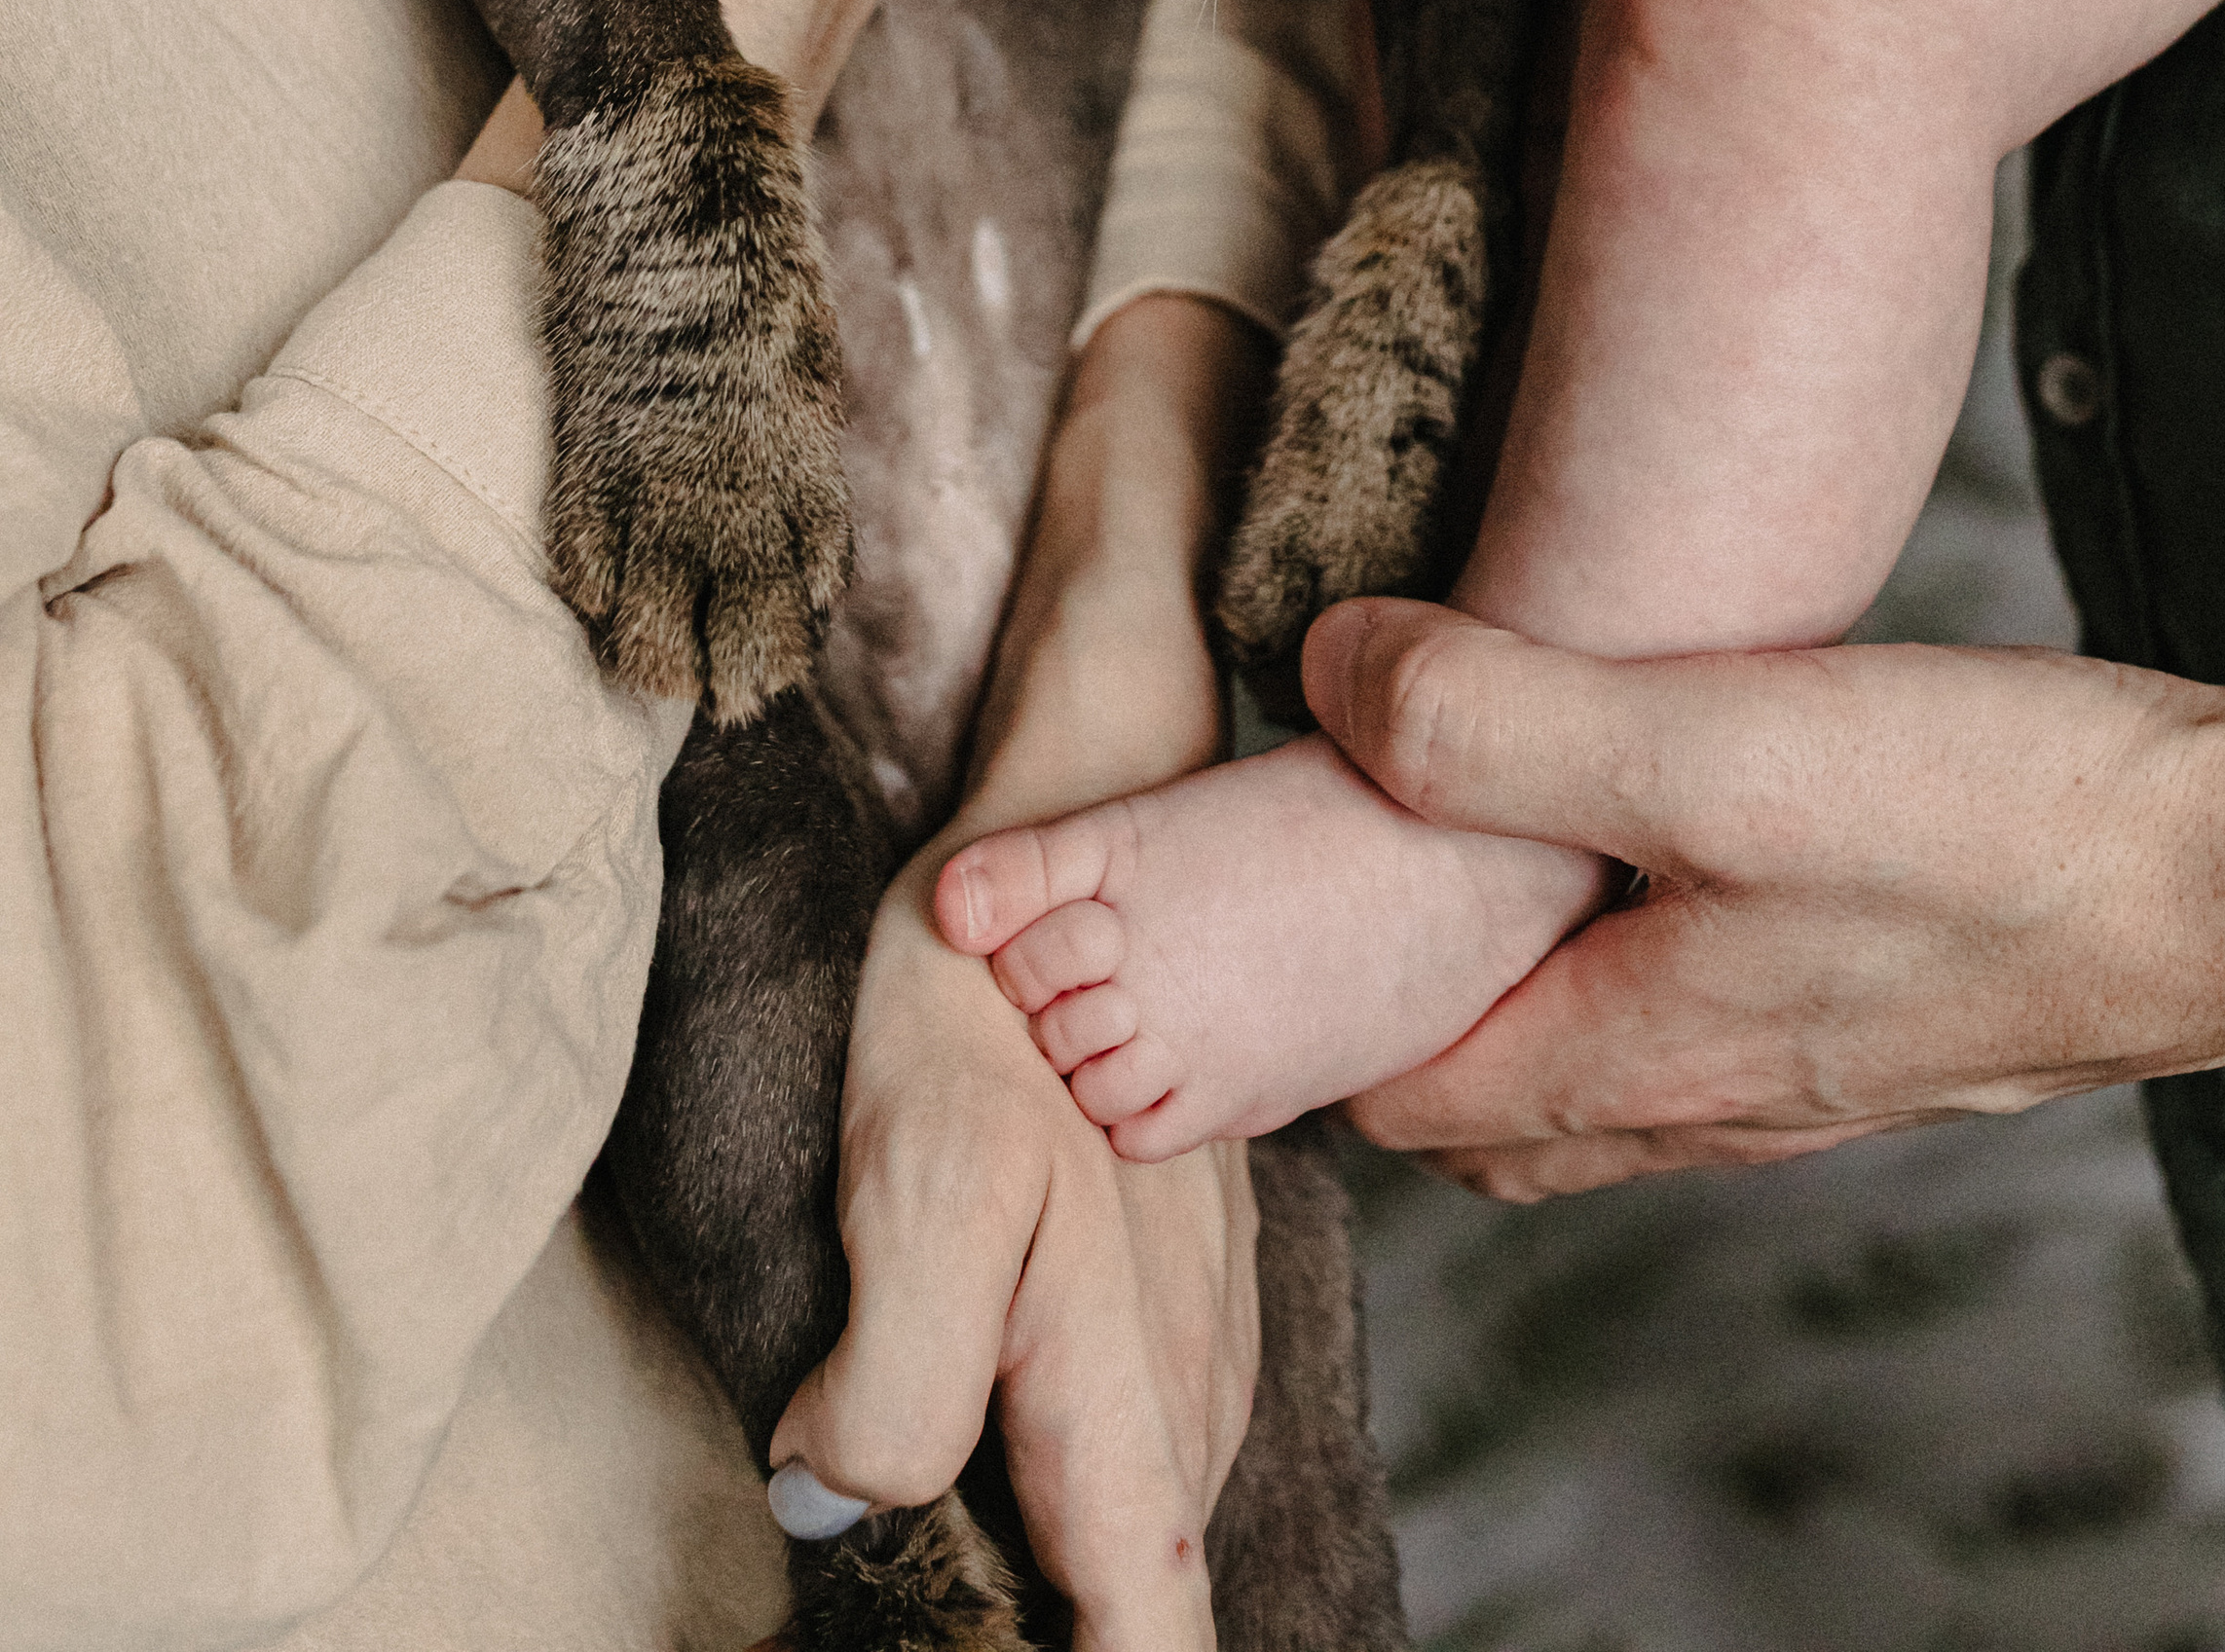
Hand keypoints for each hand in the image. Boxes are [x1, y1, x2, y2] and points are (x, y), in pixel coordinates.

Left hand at [770, 859, 1257, 1651]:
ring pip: (1126, 1530)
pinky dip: (1050, 1488)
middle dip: (1031, 1621)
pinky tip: (971, 1451)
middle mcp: (1184, 1400)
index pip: (1146, 1637)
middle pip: (1134, 1604)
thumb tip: (830, 1511)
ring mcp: (1190, 1349)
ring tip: (927, 1557)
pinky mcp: (1172, 1302)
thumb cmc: (985, 1014)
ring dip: (1042, 1569)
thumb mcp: (917, 1182)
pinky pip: (1124, 1449)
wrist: (1070, 854)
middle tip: (887, 1604)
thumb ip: (891, 1382)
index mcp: (1126, 1404)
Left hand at [1304, 597, 2224, 1200]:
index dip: (1298, 1014)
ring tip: (1476, 830)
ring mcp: (1810, 1063)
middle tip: (1335, 868)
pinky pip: (1704, 1006)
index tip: (1242, 909)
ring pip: (1598, 1052)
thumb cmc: (1988, 821)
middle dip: (1391, 1009)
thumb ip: (1496, 720)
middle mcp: (1712, 1095)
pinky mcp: (1887, 1002)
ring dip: (1518, 971)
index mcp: (1633, 1056)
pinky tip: (1665, 830)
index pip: (1392, 1094)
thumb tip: (1332, 674)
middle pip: (1484, 1097)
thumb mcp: (1701, 747)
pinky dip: (1633, 944)